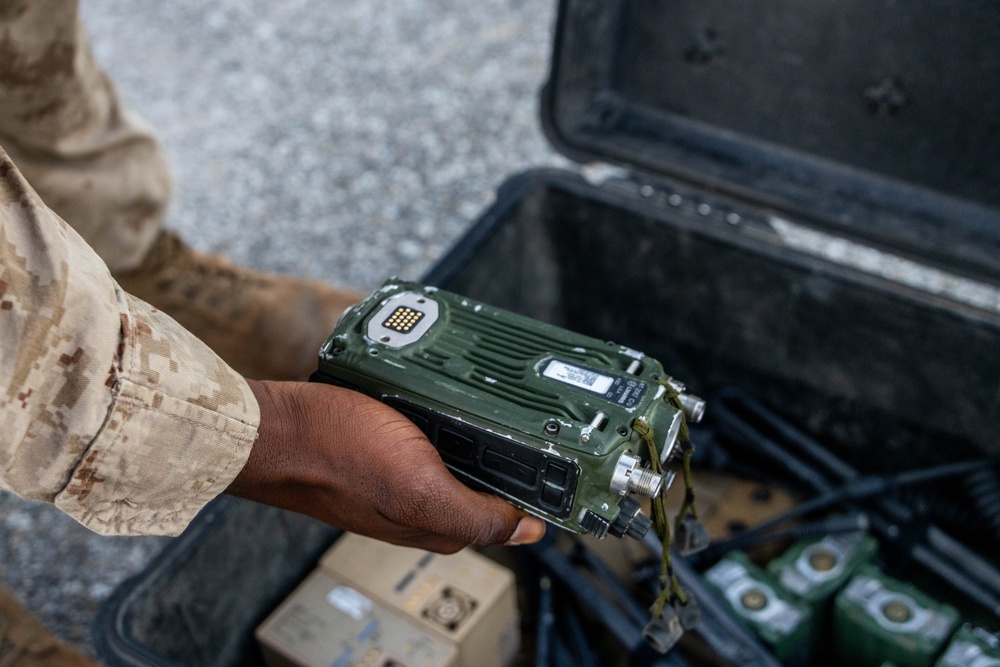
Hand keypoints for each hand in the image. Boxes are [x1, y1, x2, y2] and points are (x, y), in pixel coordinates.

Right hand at [226, 380, 545, 552]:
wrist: (272, 429)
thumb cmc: (335, 454)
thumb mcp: (415, 487)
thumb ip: (474, 514)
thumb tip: (528, 532)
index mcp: (438, 520)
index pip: (508, 511)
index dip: (536, 486)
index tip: (558, 450)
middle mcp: (422, 500)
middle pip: (485, 475)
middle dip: (505, 444)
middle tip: (521, 407)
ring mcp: (401, 471)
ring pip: (457, 448)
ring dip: (472, 423)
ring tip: (483, 392)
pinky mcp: (383, 444)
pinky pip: (426, 429)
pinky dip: (438, 410)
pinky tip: (440, 391)